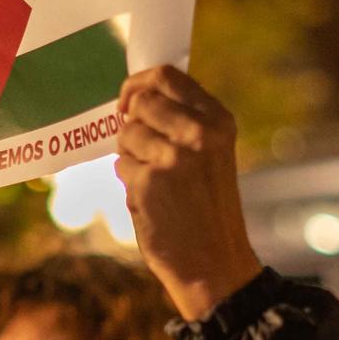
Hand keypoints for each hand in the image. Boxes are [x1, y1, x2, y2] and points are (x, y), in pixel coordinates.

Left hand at [114, 66, 262, 320]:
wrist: (215, 263)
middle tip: (141, 148)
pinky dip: (130, 183)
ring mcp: (172, 156)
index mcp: (218, 121)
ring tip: (156, 182)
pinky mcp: (148, 181)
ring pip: (126, 134)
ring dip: (131, 156)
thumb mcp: (212, 154)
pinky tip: (152, 202)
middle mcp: (198, 133)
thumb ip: (184, 123)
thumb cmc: (208, 208)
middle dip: (132, 122)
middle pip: (141, 101)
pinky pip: (120, 166)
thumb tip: (136, 97)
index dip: (139, 83)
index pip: (167, 76)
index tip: (129, 101)